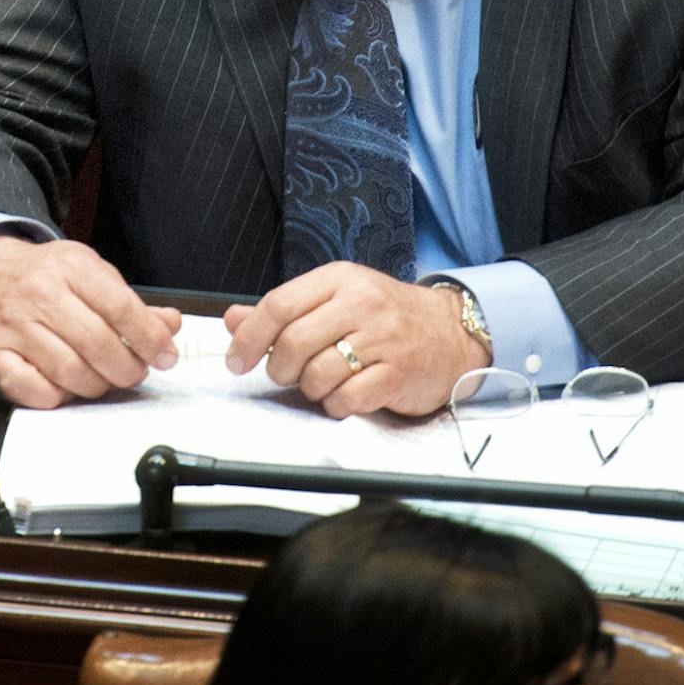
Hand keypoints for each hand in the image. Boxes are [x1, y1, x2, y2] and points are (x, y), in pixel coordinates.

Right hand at [0, 236, 182, 407]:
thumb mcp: (84, 272)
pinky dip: (55, 397)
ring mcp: (12, 326)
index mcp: (69, 267)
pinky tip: (63, 387)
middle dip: (127, 369)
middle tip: (133, 373)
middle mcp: (39, 294)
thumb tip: (168, 324)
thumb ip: (127, 301)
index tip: (165, 356)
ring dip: (96, 385)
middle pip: (98, 344)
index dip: (150, 338)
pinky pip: (31, 389)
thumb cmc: (36, 277)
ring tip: (101, 380)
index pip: (121, 308)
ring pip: (69, 372)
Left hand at [222, 262, 488, 417]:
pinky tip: (346, 395)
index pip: (279, 305)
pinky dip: (336, 405)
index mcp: (339, 279)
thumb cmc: (385, 317)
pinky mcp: (399, 373)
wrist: (449, 332)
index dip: (249, 338)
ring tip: (324, 382)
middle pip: (293, 343)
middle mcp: (362, 303)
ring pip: (317, 374)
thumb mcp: (334, 299)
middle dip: (280, 368)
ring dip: (310, 388)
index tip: (237, 360)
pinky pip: (347, 399)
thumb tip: (233, 320)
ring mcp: (384, 338)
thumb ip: (284, 310)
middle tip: (287, 374)